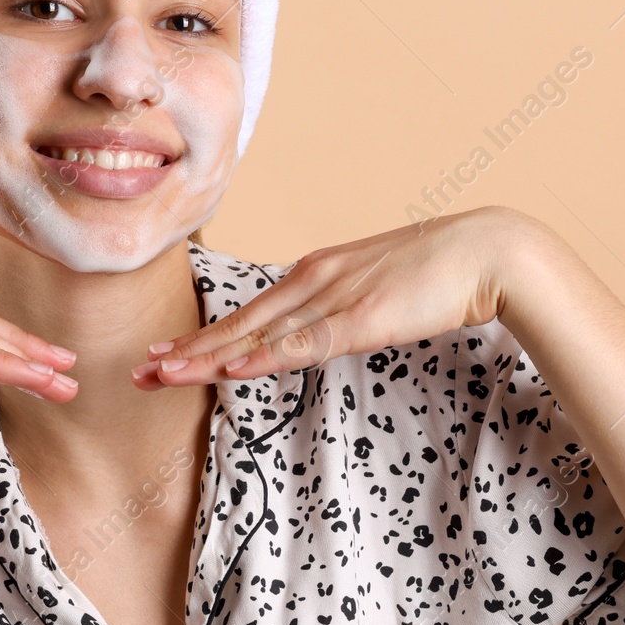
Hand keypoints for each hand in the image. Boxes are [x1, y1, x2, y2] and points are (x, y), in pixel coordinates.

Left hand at [133, 206, 532, 388]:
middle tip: (140, 373)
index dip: (203, 338)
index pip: (247, 315)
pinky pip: (304, 343)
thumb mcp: (373, 292)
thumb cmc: (435, 272)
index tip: (164, 356)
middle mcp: (312, 281)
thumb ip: (341, 311)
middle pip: (239, 325)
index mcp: (314, 274)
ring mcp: (335, 298)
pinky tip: (232, 368)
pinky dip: (265, 356)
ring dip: (209, 357)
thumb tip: (317, 331)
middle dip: (187, 351)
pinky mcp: (362, 317)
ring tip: (165, 375)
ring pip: (259, 335)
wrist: (484, 250)